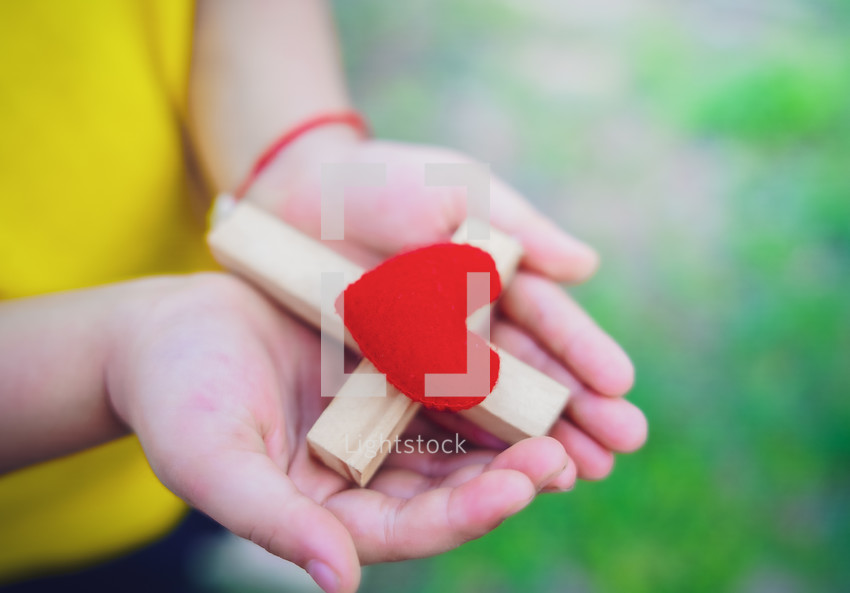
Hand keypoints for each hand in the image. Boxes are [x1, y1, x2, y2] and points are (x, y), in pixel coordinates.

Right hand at [107, 274, 576, 592]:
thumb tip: (340, 583)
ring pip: (458, 430)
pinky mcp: (383, 365)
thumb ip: (274, 521)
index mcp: (328, 513)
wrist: (164, 333)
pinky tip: (525, 355)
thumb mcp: (213, 462)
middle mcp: (365, 473)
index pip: (410, 528)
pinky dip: (482, 368)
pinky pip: (442, 369)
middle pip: (449, 484)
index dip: (466, 514)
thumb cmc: (174, 403)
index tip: (519, 489)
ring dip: (512, 424)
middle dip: (509, 473)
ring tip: (568, 411)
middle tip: (565, 455)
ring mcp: (378, 418)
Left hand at [248, 131, 647, 480]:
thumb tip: (588, 267)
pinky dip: (465, 438)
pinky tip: (498, 468)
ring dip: (532, 437)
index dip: (586, 354)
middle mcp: (472, 324)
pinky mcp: (388, 372)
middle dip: (577, 411)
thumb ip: (522, 227)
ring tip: (576, 472)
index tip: (623, 386)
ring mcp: (430, 353)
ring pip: (489, 402)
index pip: (550, 323)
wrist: (301, 194)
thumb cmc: (387, 181)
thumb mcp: (461, 188)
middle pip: (530, 374)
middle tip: (621, 447)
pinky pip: (429, 408)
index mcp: (498, 278)